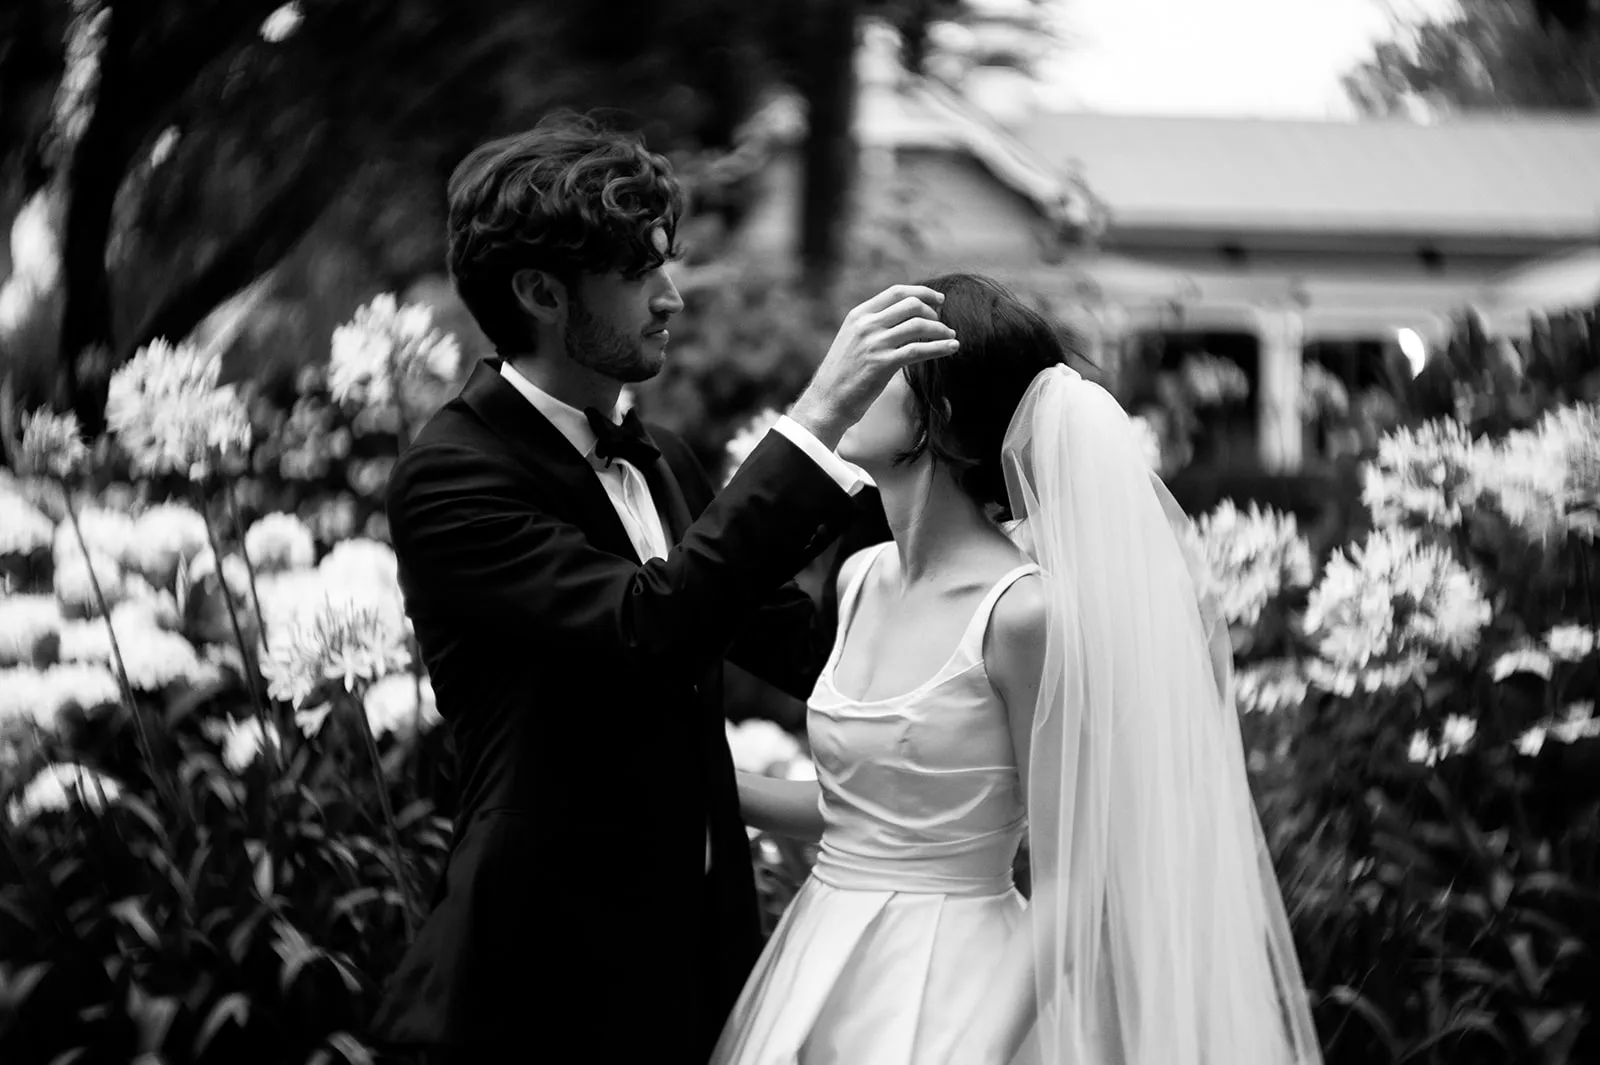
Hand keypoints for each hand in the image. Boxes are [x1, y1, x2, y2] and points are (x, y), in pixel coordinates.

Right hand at [789, 284, 959, 447]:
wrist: (827, 401)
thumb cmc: (842, 375)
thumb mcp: (852, 340)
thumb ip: (873, 327)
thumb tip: (903, 321)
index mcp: (859, 315)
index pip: (896, 292)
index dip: (922, 293)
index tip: (938, 300)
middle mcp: (866, 325)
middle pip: (911, 304)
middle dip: (933, 312)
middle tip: (942, 325)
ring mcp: (874, 343)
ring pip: (918, 325)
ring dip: (940, 330)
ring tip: (950, 338)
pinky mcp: (882, 364)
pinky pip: (919, 350)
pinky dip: (940, 348)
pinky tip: (952, 349)